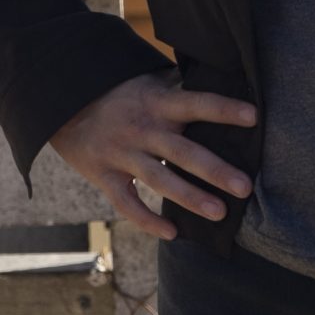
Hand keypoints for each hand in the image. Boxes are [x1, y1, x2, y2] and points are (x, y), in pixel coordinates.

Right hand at [48, 72, 257, 239]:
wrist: (60, 102)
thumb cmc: (118, 93)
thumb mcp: (147, 81)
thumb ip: (180, 87)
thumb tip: (226, 80)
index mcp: (157, 102)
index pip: (196, 103)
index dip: (223, 109)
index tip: (254, 117)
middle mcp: (142, 128)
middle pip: (183, 151)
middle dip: (215, 170)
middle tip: (245, 187)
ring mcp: (122, 153)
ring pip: (160, 179)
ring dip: (190, 197)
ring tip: (219, 213)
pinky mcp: (105, 175)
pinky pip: (127, 203)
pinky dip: (148, 220)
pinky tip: (172, 233)